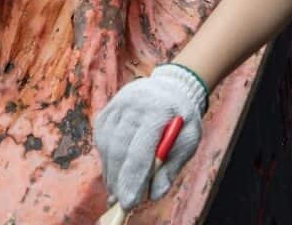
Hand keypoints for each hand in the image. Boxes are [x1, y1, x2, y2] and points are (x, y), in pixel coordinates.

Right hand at [94, 64, 206, 209]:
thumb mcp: (188, 140)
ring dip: (111, 173)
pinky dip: (107, 160)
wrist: (172, 86)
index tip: (129, 203)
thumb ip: (172, 166)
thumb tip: (155, 195)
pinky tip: (114, 172)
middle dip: (119, 181)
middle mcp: (132, 105)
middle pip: (119, 150)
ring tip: (117, 192)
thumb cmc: (182, 118)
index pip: (139, 151)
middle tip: (122, 204)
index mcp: (157, 111)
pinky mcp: (107, 111)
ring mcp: (117, 106)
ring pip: (107, 146)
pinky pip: (102, 140)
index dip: (133, 180)